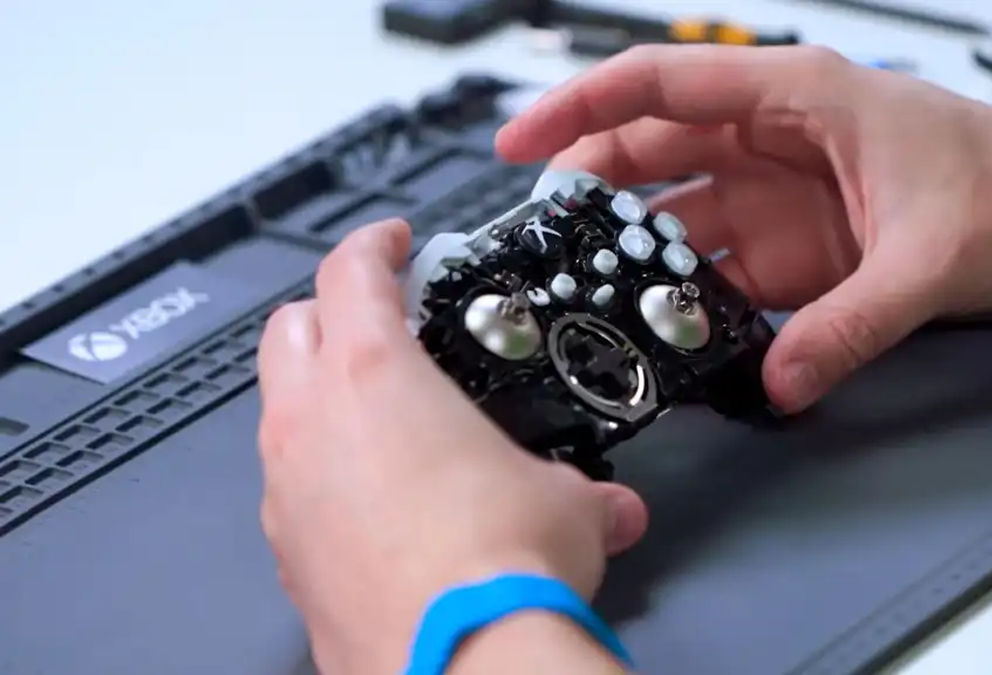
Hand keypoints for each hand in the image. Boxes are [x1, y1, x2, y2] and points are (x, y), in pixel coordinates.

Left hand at [255, 220, 647, 673]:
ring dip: (319, 395)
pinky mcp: (287, 554)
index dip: (375, 245)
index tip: (394, 244)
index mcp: (377, 376)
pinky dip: (320, 473)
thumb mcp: (565, 505)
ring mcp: (287, 490)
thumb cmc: (496, 570)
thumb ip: (583, 493)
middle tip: (376, 320)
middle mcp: (313, 423)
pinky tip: (372, 502)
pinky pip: (288, 487)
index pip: (351, 272)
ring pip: (279, 409)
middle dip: (330, 311)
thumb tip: (609, 508)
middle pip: (290, 328)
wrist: (458, 664)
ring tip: (378, 416)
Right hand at [496, 44, 991, 412]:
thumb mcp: (931, 257)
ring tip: (582, 291)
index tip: (520, 140)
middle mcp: (770, 140)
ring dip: (628, 251)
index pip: (662, 86)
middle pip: (649, 150)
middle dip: (586, 188)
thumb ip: (851, 323)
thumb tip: (783, 380)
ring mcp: (773, 196)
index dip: (580, 107)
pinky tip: (656, 326)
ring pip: (672, 213)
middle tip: (536, 239)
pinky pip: (712, 268)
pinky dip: (680, 296)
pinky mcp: (787, 248)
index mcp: (795, 97)